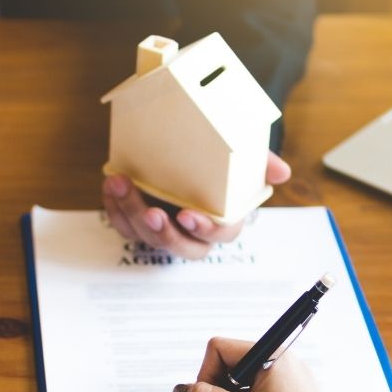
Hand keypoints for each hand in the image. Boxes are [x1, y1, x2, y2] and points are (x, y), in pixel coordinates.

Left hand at [102, 152, 290, 259]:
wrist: (185, 145)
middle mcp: (193, 231)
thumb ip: (259, 162)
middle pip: (182, 246)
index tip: (189, 215)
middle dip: (165, 233)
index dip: (206, 229)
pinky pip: (124, 225)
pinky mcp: (139, 221)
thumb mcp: (241, 155)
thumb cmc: (217, 158)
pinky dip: (114, 208)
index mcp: (222, 219)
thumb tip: (282, 173)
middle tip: (153, 213)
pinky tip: (110, 186)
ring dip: (131, 213)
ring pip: (147, 236)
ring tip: (120, 184)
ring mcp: (164, 228)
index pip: (221, 235)